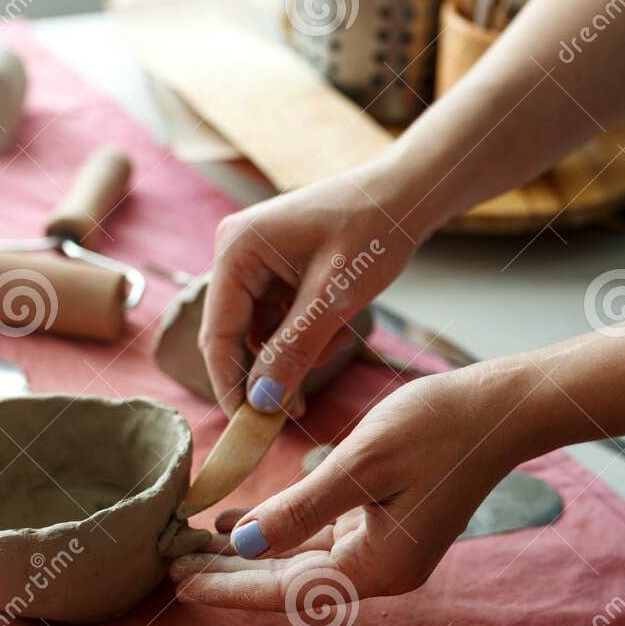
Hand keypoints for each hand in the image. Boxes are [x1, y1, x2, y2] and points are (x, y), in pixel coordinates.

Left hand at [169, 364, 529, 608]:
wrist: (500, 410)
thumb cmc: (437, 427)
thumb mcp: (362, 461)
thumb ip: (303, 507)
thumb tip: (247, 543)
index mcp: (379, 566)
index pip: (286, 590)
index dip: (228, 586)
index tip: (177, 582)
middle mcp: (383, 570)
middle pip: (290, 583)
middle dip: (230, 573)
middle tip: (169, 563)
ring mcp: (388, 552)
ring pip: (303, 563)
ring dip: (251, 553)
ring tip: (192, 542)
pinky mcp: (390, 529)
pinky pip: (323, 542)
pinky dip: (282, 532)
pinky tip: (242, 523)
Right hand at [203, 159, 424, 416]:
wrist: (405, 197)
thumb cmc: (374, 233)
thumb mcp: (334, 300)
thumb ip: (294, 351)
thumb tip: (262, 402)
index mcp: (237, 250)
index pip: (219, 333)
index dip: (232, 384)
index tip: (250, 428)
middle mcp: (235, 253)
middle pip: (235, 336)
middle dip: (269, 371)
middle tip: (298, 409)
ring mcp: (254, 260)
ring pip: (260, 333)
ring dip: (295, 353)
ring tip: (340, 341)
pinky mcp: (275, 269)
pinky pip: (278, 319)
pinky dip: (304, 335)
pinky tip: (337, 329)